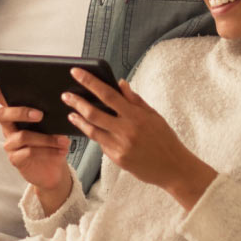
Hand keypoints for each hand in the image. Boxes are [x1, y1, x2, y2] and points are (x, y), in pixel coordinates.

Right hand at [0, 63, 71, 210]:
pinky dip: (45, 150)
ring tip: (62, 140)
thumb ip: (52, 110)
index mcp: (16, 114)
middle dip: (21, 112)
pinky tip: (59, 151)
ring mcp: (11, 144)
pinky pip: (25, 152)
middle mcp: (9, 127)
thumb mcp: (55, 124)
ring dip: (44, 137)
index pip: (1, 95)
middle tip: (40, 115)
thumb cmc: (53, 142)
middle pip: (3, 114)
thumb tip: (64, 95)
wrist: (55, 170)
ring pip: (20, 135)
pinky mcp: (16, 160)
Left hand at [64, 68, 215, 209]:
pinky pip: (101, 145)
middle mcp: (126, 130)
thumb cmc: (165, 138)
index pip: (107, 94)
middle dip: (76, 102)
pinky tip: (90, 130)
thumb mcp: (153, 115)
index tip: (76, 72)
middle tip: (65, 95)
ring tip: (71, 113)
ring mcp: (120, 146)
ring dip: (79, 121)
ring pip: (92, 131)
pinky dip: (95, 136)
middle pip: (93, 113)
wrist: (174, 168)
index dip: (89, 82)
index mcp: (136, 115)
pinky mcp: (117, 159)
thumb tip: (120, 83)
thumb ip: (134, 100)